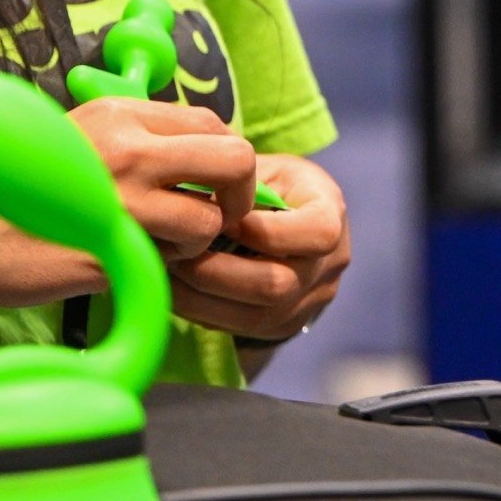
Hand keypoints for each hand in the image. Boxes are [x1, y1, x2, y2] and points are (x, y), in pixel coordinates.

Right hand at [0, 95, 260, 312]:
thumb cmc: (5, 190)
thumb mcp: (71, 137)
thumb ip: (130, 139)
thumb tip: (185, 154)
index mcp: (118, 114)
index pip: (211, 123)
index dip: (224, 159)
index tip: (212, 186)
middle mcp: (128, 149)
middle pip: (233, 160)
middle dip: (239, 197)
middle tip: (218, 220)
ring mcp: (121, 203)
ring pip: (209, 222)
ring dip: (197, 243)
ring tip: (160, 250)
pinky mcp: (111, 253)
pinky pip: (170, 265)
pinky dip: (164, 273)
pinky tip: (132, 268)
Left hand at [166, 153, 349, 344]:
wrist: (289, 222)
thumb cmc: (272, 186)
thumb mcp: (266, 170)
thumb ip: (241, 186)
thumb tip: (194, 203)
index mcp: (332, 215)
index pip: (316, 233)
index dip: (264, 231)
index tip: (218, 219)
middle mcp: (329, 265)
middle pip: (278, 285)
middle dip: (218, 272)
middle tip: (177, 254)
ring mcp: (309, 301)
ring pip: (255, 316)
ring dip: (203, 298)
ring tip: (168, 275)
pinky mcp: (283, 324)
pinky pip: (241, 329)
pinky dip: (203, 312)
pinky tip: (177, 292)